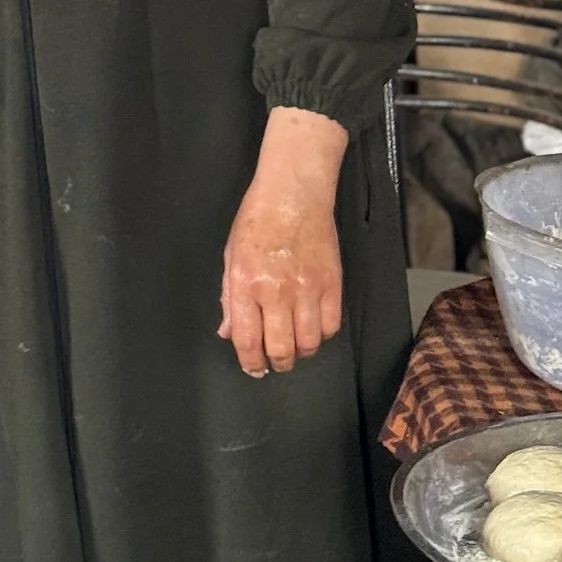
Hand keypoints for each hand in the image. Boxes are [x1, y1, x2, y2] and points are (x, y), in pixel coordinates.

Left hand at [218, 107, 346, 377]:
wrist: (294, 193)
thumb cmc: (256, 219)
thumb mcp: (231, 254)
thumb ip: (229, 297)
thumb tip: (228, 332)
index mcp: (245, 283)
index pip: (247, 339)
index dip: (250, 362)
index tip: (253, 367)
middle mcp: (275, 292)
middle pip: (280, 349)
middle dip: (276, 362)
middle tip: (275, 360)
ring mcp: (307, 289)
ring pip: (308, 344)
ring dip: (300, 351)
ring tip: (294, 343)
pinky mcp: (332, 284)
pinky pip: (331, 326)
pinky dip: (322, 334)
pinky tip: (313, 325)